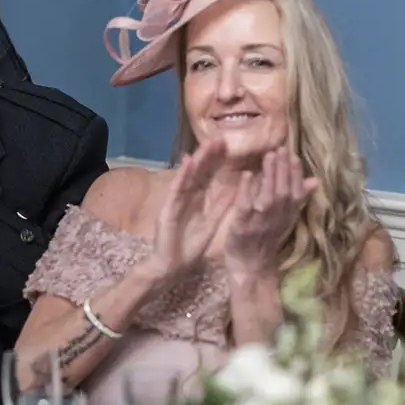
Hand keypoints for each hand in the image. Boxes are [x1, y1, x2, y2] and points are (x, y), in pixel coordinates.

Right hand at [141, 141, 239, 281]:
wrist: (171, 266)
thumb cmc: (189, 246)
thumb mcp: (211, 222)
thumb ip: (221, 205)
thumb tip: (237, 188)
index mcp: (197, 199)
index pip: (208, 175)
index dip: (217, 161)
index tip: (229, 145)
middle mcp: (186, 196)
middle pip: (199, 172)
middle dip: (210, 155)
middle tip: (221, 138)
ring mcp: (175, 201)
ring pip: (189, 176)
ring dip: (198, 160)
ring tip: (208, 144)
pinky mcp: (167, 209)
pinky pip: (177, 190)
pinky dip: (182, 176)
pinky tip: (188, 162)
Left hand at [221, 148, 317, 276]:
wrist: (250, 267)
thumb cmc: (266, 239)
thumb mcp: (285, 220)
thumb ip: (298, 198)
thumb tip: (315, 180)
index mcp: (288, 217)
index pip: (296, 193)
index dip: (296, 175)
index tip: (294, 156)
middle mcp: (277, 219)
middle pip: (284, 192)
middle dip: (284, 170)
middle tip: (281, 149)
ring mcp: (259, 223)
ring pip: (268, 197)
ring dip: (270, 176)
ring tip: (269, 156)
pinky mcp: (242, 227)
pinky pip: (246, 207)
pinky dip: (248, 191)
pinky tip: (248, 175)